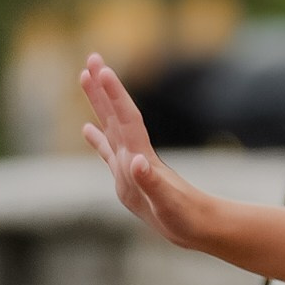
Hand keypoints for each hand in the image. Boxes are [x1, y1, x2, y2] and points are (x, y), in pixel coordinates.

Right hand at [79, 56, 206, 244]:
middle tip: (91, 57)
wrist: (200, 227)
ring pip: (110, 126)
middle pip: (116, 114)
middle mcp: (135, 154)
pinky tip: (86, 129)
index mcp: (141, 157)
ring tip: (85, 78)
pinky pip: (107, 152)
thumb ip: (152, 182)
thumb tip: (137, 162)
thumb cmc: (186, 217)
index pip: (126, 119)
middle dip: (103, 87)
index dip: (113, 95)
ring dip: (99, 103)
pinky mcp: (128, 178)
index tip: (100, 69)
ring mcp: (130, 163)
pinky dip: (97, 138)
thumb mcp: (168, 203)